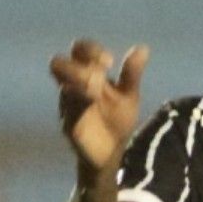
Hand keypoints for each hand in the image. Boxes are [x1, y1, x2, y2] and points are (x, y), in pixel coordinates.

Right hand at [50, 40, 148, 173]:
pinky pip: (68, 109)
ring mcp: (67, 105)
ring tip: (96, 91)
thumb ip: (131, 73)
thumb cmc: (117, 120)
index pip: (80, 51)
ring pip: (62, 85)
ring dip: (78, 80)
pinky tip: (92, 102)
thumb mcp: (128, 94)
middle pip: (59, 63)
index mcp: (87, 75)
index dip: (91, 51)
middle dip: (80, 66)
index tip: (110, 62)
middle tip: (101, 75)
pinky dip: (80, 102)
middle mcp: (72, 86)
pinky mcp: (68, 124)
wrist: (113, 153)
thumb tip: (143, 48)